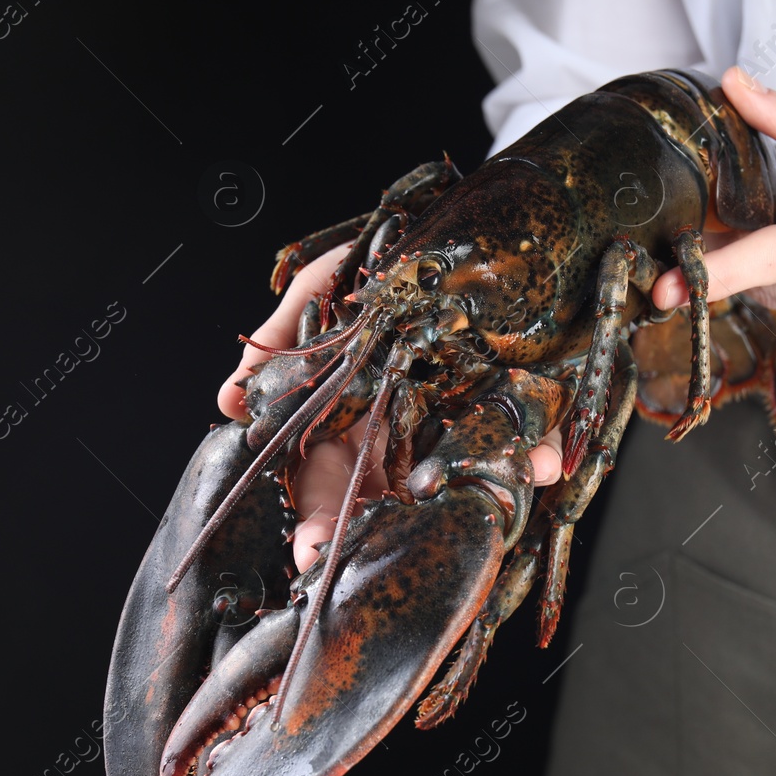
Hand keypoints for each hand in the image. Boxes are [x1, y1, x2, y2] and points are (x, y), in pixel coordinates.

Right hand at [221, 244, 562, 570]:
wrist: (467, 214)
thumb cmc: (381, 253)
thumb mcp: (321, 287)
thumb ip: (281, 343)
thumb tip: (230, 399)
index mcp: (355, 411)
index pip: (328, 478)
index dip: (317, 517)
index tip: (311, 551)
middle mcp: (408, 423)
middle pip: (393, 494)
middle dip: (388, 531)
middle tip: (384, 560)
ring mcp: (461, 413)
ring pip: (461, 472)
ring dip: (472, 495)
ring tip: (477, 517)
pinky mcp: (516, 395)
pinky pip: (531, 432)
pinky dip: (541, 450)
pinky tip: (546, 463)